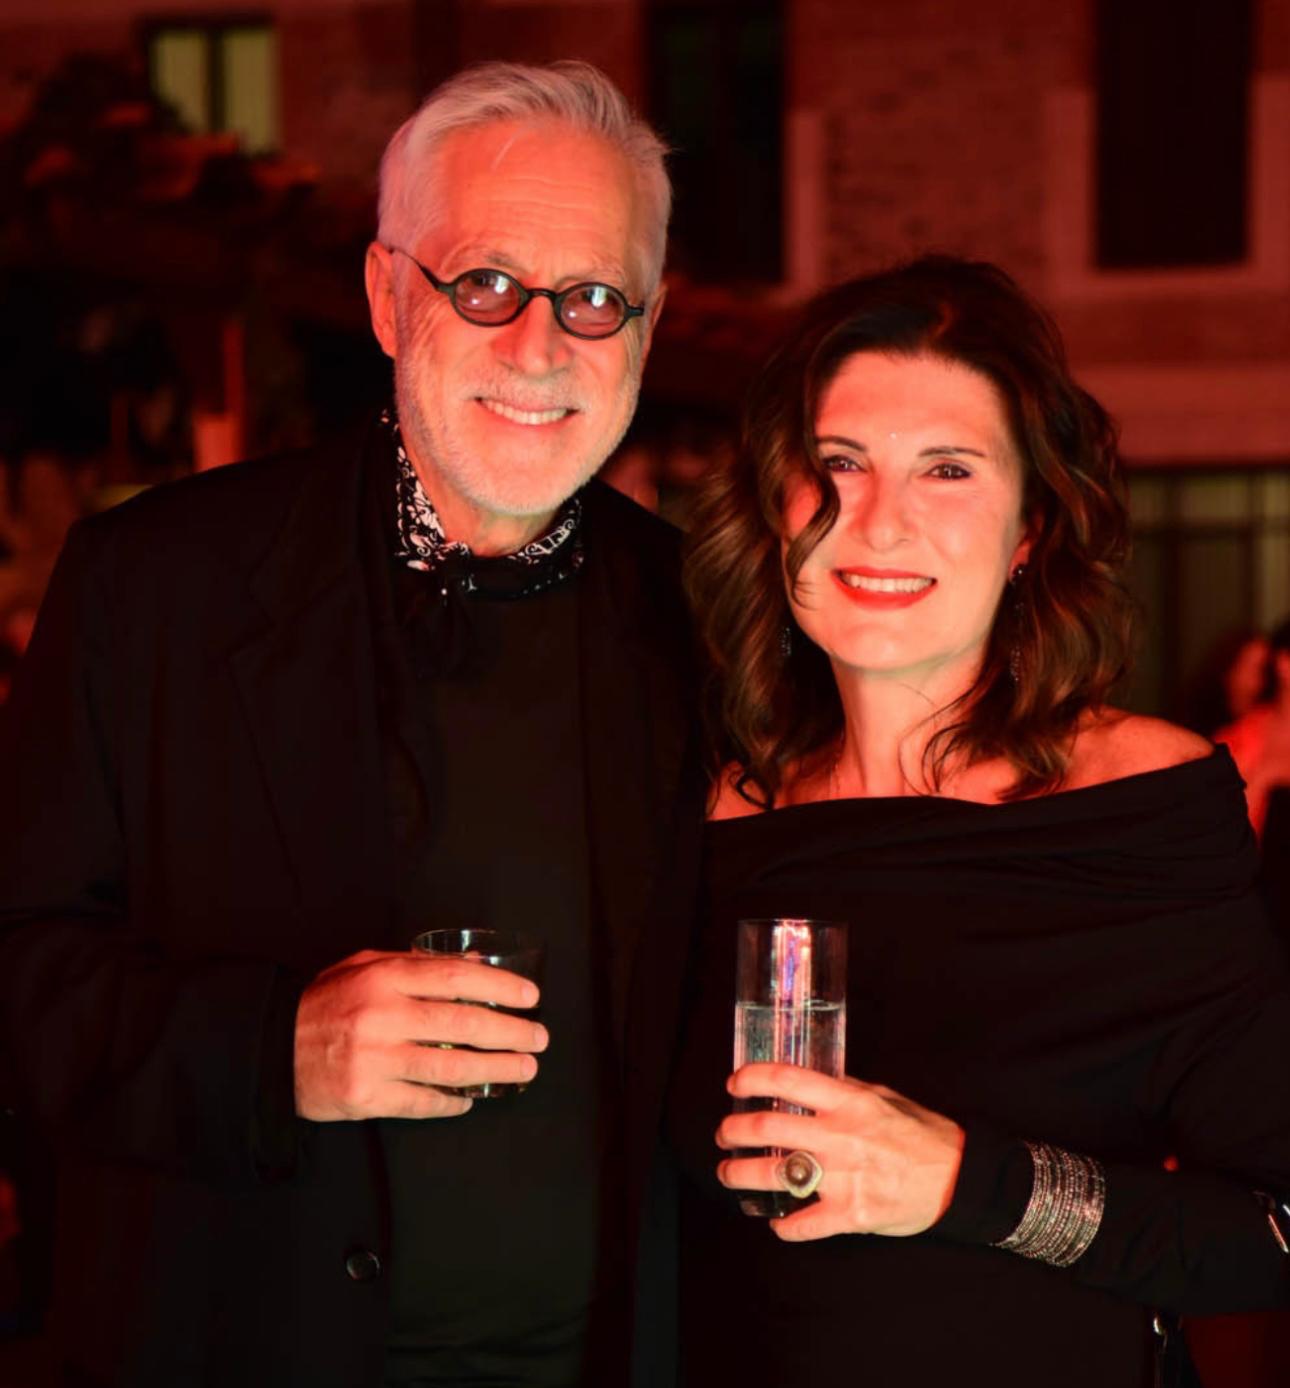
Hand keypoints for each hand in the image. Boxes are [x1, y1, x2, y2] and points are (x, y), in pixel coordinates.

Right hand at [294, 949, 547, 1120]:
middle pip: (464, 1024)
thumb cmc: (326, 1002)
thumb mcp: (364, 966)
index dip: (500, 987)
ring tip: (524, 1070)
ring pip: (451, 1067)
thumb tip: (472, 966)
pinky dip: (453, 1102)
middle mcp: (383, 1016)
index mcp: (385, 978)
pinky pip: (423, 1102)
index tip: (530, 998)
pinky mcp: (367, 1097)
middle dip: (511, 1033)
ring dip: (496, 1070)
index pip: (457, 978)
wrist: (272, 1049)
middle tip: (538, 1039)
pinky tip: (472, 1098)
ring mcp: (375, 1059)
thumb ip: (413, 964)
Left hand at [715, 1063, 964, 1241]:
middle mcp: (840, 1137)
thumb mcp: (882, 1096)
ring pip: (773, 1175)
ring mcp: (843, 1178)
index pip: (787, 1080)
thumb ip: (843, 1089)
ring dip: (740, 1175)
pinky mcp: (851, 1215)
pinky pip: (803, 1224)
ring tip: (729, 1174)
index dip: (752, 1079)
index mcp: (848, 1102)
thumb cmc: (920, 1133)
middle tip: (724, 1135)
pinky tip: (776, 1222)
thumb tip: (805, 1082)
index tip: (734, 1084)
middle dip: (734, 1131)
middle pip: (767, 1129)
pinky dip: (784, 1226)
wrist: (957, 1178)